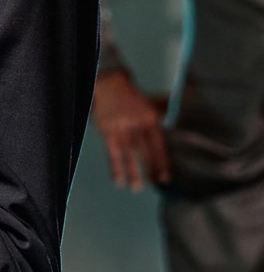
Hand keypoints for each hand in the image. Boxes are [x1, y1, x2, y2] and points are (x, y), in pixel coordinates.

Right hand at [92, 69, 168, 190]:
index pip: (158, 145)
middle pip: (145, 151)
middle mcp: (137, 124)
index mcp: (151, 119)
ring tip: (136, 188)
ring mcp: (122, 127)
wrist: (110, 83)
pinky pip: (112, 152)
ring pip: (129, 153)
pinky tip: (118, 179)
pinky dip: (115, 167)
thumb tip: (156, 151)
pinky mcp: (107, 130)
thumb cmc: (128, 99)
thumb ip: (150, 128)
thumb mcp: (145, 109)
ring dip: (133, 172)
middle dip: (150, 169)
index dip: (161, 162)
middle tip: (154, 185)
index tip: (165, 178)